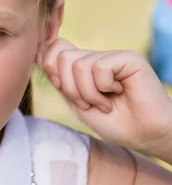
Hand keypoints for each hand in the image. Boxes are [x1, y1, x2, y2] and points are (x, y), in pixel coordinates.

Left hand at [41, 38, 171, 152]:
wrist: (144, 136)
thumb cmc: (113, 123)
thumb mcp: (76, 102)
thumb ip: (61, 80)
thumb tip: (39, 57)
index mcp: (82, 66)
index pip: (54, 48)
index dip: (50, 66)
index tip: (61, 87)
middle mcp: (96, 58)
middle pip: (62, 57)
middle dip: (70, 88)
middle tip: (87, 104)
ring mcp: (112, 56)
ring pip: (78, 65)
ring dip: (88, 93)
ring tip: (105, 103)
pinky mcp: (128, 58)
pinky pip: (99, 67)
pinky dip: (103, 88)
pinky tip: (118, 94)